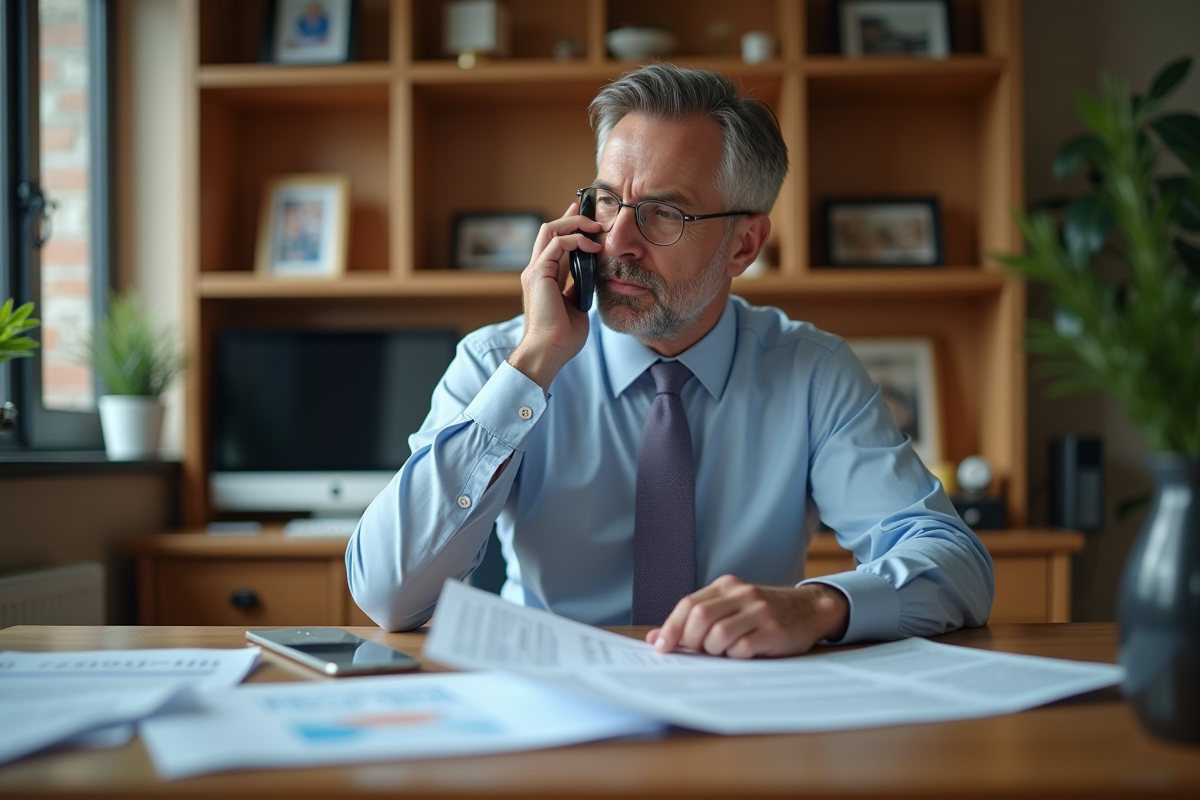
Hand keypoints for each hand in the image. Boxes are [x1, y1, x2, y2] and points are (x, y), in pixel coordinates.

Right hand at [507, 202, 602, 391]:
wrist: (549, 351)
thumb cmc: (562, 337)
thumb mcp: (577, 306)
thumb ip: (580, 289)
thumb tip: (592, 279)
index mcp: (545, 279)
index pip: (555, 244)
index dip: (570, 228)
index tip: (587, 219)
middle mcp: (536, 271)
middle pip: (550, 230)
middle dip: (572, 218)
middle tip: (594, 216)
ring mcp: (535, 270)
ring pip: (551, 230)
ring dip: (575, 224)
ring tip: (596, 227)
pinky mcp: (538, 273)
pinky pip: (557, 244)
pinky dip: (576, 240)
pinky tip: (592, 246)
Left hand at [645, 575, 849, 658]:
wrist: (810, 610)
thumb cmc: (764, 614)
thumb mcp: (730, 609)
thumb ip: (696, 620)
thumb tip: (655, 639)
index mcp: (726, 585)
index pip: (689, 604)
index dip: (671, 628)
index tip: (661, 648)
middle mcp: (742, 594)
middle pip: (700, 618)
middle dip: (691, 641)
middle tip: (699, 652)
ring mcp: (759, 611)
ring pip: (718, 635)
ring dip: (714, 651)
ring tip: (724, 652)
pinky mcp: (774, 631)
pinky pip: (742, 649)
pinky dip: (735, 657)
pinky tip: (743, 655)